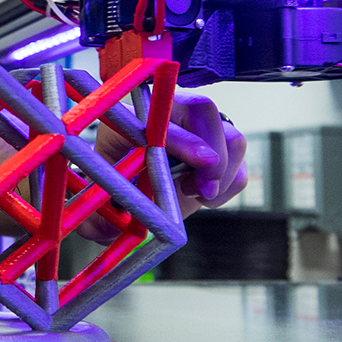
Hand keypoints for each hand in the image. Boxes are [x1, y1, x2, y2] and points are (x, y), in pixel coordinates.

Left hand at [94, 94, 245, 221]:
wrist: (135, 186)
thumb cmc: (115, 190)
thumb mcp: (103, 203)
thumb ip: (100, 220)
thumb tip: (105, 231)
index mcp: (131, 118)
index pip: (160, 116)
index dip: (183, 138)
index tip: (201, 161)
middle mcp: (167, 112)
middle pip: (204, 110)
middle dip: (214, 153)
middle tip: (204, 190)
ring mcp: (197, 126)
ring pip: (231, 136)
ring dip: (223, 173)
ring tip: (195, 193)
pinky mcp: (220, 145)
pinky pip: (241, 162)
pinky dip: (230, 184)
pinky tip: (202, 195)